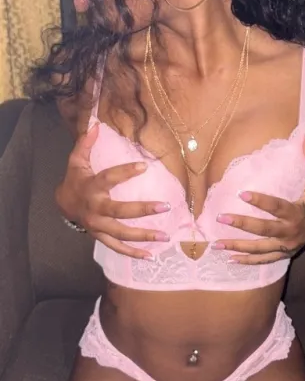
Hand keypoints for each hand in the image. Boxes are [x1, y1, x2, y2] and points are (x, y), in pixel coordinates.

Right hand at [56, 124, 171, 258]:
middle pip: (119, 211)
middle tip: (165, 206)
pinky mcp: (101, 236)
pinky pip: (117, 248)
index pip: (109, 178)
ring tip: (165, 236)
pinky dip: (132, 253)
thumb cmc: (75, 180)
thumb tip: (95, 124)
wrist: (63, 205)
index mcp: (91, 187)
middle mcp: (95, 209)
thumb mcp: (76, 161)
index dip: (125, 172)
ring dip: (143, 236)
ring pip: (121, 233)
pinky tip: (150, 255)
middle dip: (142, 210)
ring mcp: (98, 226)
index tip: (144, 167)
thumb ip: (86, 144)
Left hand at [212, 138, 304, 264]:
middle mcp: (290, 232)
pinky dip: (247, 262)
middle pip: (263, 230)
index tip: (241, 194)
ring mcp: (286, 246)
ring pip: (259, 249)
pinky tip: (229, 259)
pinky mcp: (283, 254)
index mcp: (297, 213)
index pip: (276, 206)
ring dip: (237, 247)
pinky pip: (263, 260)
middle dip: (241, 224)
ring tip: (216, 244)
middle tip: (221, 217)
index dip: (260, 201)